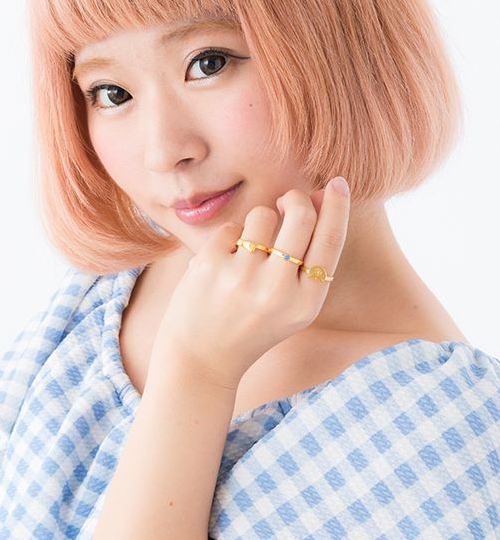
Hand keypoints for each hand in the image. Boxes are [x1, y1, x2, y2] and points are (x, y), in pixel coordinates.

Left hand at [149, 177, 350, 390]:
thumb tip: (321, 195)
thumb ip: (310, 257)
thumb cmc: (254, 324)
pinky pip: (232, 227)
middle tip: (288, 200)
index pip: (330, 242)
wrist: (200, 357)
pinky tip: (224, 265)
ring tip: (248, 250)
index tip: (338, 182)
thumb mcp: (293, 304)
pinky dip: (230, 239)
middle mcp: (278, 290)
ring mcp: (243, 276)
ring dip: (258, 222)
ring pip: (263, 214)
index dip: (338, 208)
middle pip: (301, 216)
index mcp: (305, 304)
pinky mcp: (212, 264)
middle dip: (297, 198)